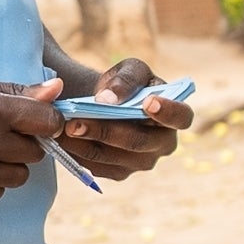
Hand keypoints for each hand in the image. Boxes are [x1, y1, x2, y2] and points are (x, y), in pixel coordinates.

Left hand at [56, 55, 190, 183]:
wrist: (105, 104)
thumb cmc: (124, 84)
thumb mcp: (129, 70)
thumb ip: (124, 80)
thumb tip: (107, 100)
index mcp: (176, 116)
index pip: (181, 117)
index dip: (167, 112)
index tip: (148, 103)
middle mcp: (164, 144)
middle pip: (138, 142)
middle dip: (106, 132)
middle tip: (75, 122)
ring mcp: (143, 162)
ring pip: (114, 157)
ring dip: (85, 144)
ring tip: (62, 128)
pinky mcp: (121, 173)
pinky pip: (99, 167)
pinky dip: (79, 154)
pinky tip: (63, 140)